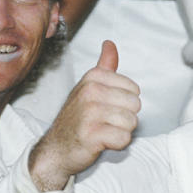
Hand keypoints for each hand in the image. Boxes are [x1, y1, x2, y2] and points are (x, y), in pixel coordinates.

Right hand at [30, 41, 140, 190]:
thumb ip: (104, 67)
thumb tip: (110, 43)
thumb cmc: (77, 119)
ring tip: (103, 131)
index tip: (106, 108)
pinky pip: (124, 139)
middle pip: (135, 105)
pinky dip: (117, 144)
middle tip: (105, 122)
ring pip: (131, 122)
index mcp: (93, 77)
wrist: (57, 149)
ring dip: (121, 131)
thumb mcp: (88, 87)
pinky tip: (102, 142)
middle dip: (125, 118)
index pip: (134, 89)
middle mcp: (90, 91)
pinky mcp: (91, 135)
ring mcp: (89, 113)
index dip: (125, 103)